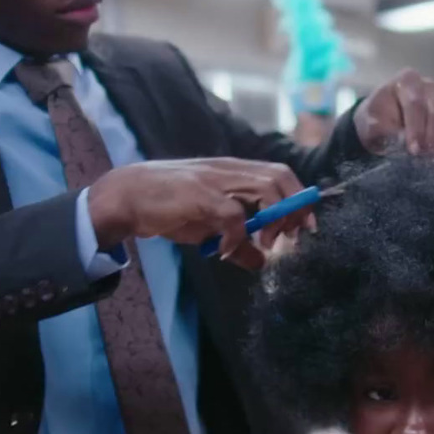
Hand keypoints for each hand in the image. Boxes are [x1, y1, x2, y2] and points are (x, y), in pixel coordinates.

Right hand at [88, 159, 309, 270]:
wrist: (126, 197)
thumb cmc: (168, 207)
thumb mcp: (208, 227)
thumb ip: (237, 241)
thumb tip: (262, 263)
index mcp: (234, 172)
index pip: (281, 174)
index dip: (300, 198)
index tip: (306, 227)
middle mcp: (229, 170)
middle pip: (280, 176)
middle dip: (296, 208)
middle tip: (293, 237)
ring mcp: (215, 180)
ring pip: (265, 188)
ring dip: (274, 220)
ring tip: (266, 245)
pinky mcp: (200, 195)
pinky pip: (233, 215)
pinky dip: (237, 238)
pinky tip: (226, 252)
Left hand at [353, 69, 433, 155]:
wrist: (377, 122)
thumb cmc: (374, 118)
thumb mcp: (370, 121)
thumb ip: (382, 127)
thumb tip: (400, 137)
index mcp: (407, 80)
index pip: (415, 103)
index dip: (416, 127)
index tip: (413, 148)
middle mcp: (426, 86)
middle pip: (432, 111)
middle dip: (428, 135)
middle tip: (421, 154)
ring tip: (426, 158)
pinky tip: (432, 156)